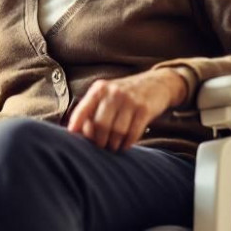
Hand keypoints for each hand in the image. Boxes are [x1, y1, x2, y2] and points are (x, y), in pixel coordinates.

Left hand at [66, 69, 188, 150]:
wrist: (157, 83)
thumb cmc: (126, 94)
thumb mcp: (108, 94)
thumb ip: (93, 109)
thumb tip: (76, 131)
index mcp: (100, 89)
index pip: (83, 109)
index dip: (77, 125)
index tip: (73, 138)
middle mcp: (114, 92)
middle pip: (100, 124)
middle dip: (99, 140)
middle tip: (101, 146)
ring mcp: (130, 100)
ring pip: (117, 131)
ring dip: (113, 144)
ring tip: (113, 146)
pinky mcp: (144, 109)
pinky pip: (133, 132)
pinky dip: (127, 143)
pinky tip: (125, 145)